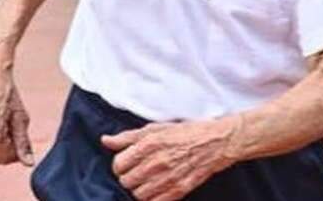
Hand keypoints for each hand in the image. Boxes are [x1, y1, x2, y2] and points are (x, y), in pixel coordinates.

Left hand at [100, 117, 238, 200]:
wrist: (216, 142)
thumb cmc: (186, 132)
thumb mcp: (156, 128)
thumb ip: (128, 137)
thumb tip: (106, 140)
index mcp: (149, 143)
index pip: (119, 164)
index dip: (120, 165)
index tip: (127, 164)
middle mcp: (156, 162)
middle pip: (126, 181)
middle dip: (128, 177)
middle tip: (137, 172)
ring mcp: (168, 178)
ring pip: (138, 194)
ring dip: (139, 189)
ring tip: (147, 181)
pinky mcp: (179, 190)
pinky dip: (152, 198)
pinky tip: (157, 189)